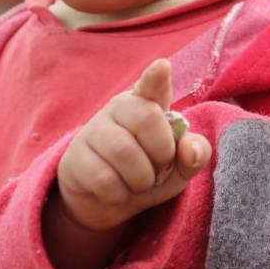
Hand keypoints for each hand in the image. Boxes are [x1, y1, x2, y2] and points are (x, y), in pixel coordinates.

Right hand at [53, 59, 210, 231]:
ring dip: (140, 179)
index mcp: (147, 103)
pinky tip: (115, 190)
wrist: (105, 201)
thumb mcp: (177, 168)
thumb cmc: (146, 173)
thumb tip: (190, 148)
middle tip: (158, 168)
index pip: (151, 84)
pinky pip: (105, 179)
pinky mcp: (75, 157)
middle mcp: (118, 108)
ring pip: (124, 153)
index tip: (162, 67)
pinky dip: (119, 194)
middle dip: (161, 153)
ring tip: (137, 182)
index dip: (156, 77)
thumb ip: (194, 155)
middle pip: (146, 118)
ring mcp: (93, 130)